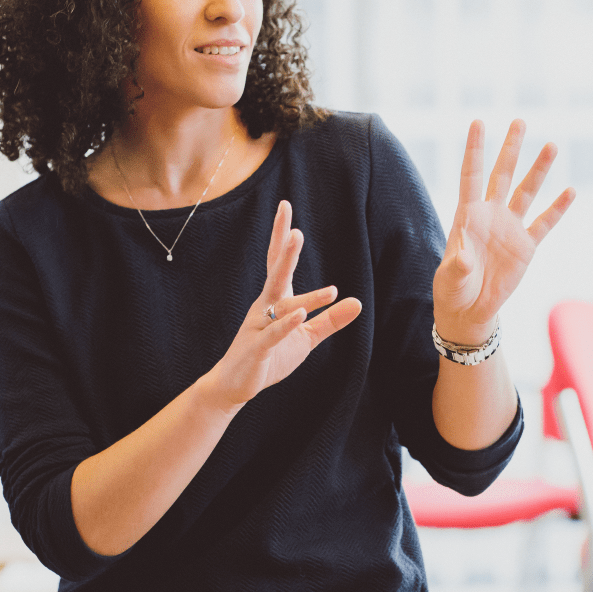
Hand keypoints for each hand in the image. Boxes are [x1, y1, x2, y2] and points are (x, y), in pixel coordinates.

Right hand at [209, 200, 361, 408]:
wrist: (235, 385)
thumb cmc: (270, 356)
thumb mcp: (306, 337)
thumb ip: (329, 320)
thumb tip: (357, 302)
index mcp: (276, 300)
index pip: (279, 263)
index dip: (282, 236)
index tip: (285, 206)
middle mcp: (265, 307)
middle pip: (276, 273)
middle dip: (285, 251)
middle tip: (295, 229)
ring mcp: (259, 326)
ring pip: (279, 302)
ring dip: (296, 284)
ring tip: (312, 267)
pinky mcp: (258, 348)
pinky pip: (273, 333)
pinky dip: (286, 323)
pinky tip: (299, 312)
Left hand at [433, 119, 574, 345]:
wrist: (470, 310)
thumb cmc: (453, 290)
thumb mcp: (451, 278)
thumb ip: (458, 265)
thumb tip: (463, 256)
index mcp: (467, 216)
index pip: (471, 175)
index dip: (475, 149)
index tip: (478, 122)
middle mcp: (490, 215)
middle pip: (501, 175)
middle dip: (510, 148)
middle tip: (519, 121)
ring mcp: (510, 228)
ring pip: (526, 192)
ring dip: (538, 170)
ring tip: (551, 145)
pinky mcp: (526, 246)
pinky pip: (544, 223)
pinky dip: (557, 208)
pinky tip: (570, 190)